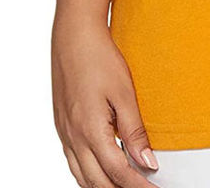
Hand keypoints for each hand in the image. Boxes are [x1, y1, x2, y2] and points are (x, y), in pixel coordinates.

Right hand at [51, 15, 158, 187]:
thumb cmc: (100, 59)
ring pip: (82, 177)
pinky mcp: (62, 127)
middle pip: (97, 182)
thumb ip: (134, 131)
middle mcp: (73, 139)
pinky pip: (73, 163)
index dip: (139, 186)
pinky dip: (89, 175)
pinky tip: (102, 172)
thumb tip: (147, 163)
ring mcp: (65, 134)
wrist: (73, 37)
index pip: (118, 173)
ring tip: (126, 186)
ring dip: (103, 187)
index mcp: (90, 132)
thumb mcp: (124, 93)